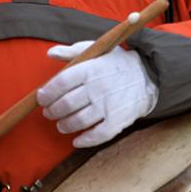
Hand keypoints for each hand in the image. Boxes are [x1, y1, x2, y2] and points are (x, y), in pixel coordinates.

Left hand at [38, 41, 157, 147]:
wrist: (148, 76)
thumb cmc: (116, 64)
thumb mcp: (97, 51)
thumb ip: (73, 52)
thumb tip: (50, 53)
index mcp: (91, 69)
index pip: (61, 82)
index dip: (47, 93)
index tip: (42, 97)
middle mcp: (99, 87)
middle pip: (66, 104)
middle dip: (52, 111)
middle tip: (49, 112)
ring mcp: (108, 105)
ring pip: (78, 121)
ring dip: (64, 125)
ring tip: (61, 124)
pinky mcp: (118, 120)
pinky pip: (97, 135)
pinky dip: (84, 140)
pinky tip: (77, 140)